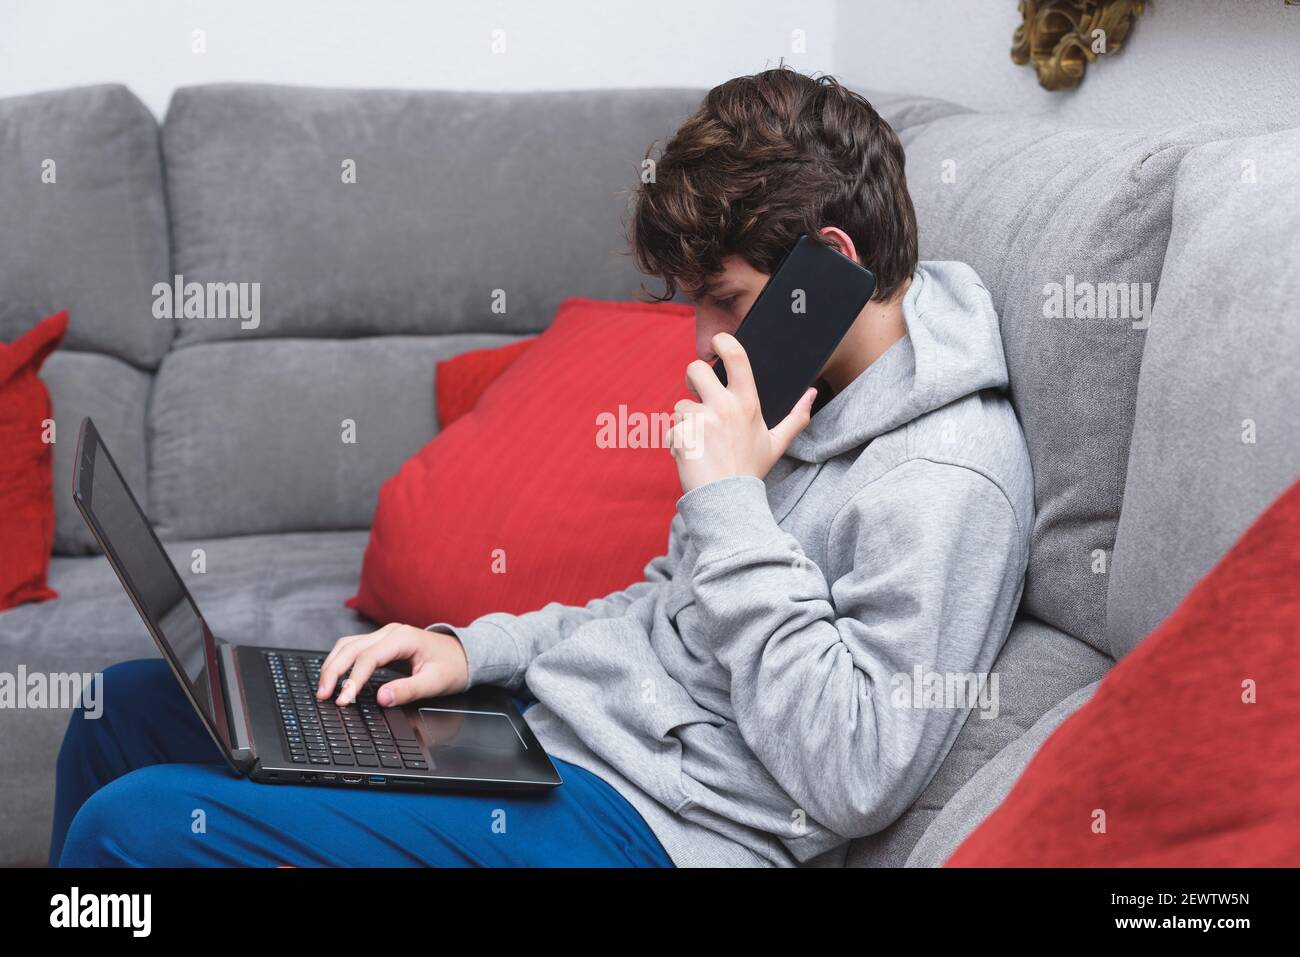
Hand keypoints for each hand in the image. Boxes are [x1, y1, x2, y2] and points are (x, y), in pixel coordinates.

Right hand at [315, 623, 468, 706]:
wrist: (464, 654)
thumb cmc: (452, 667)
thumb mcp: (435, 682)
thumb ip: (408, 690)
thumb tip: (381, 699)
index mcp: (403, 638)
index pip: (368, 658)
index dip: (352, 680)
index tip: (343, 700)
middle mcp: (390, 632)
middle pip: (350, 648)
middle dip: (333, 671)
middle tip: (323, 696)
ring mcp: (384, 635)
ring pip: (348, 645)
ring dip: (333, 665)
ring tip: (324, 689)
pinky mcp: (382, 642)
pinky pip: (354, 648)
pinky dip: (341, 661)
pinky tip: (334, 677)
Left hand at [667, 332, 816, 493]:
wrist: (728, 501)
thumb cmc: (750, 470)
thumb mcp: (776, 444)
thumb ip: (796, 418)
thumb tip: (812, 394)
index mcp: (747, 403)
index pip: (736, 357)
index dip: (723, 341)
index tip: (717, 344)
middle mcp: (724, 407)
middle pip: (695, 369)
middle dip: (691, 378)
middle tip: (696, 392)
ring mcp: (701, 421)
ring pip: (680, 406)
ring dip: (685, 422)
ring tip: (700, 443)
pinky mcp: (682, 436)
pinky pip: (672, 430)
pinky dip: (677, 443)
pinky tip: (691, 457)